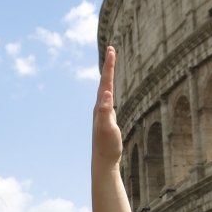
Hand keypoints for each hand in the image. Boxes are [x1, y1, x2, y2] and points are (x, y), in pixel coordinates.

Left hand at [92, 47, 120, 167]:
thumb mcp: (108, 128)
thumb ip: (106, 111)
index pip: (106, 81)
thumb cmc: (107, 147)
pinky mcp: (106, 120)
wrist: (103, 162)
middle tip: (111, 49)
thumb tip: (107, 94)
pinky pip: (108, 100)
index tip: (112, 49)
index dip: (109, 65)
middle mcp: (99, 108)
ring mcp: (102, 114)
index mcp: (101, 106)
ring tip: (110, 64)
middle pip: (104, 82)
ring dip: (108, 76)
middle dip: (108, 66)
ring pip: (105, 90)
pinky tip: (110, 93)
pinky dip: (110, 90)